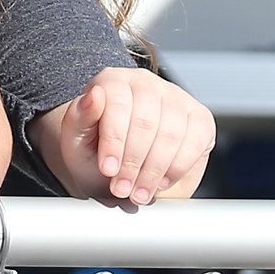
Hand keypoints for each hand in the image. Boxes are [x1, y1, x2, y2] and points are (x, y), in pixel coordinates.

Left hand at [35, 67, 215, 205]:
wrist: (116, 169)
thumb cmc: (93, 152)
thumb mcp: (75, 141)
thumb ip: (78, 118)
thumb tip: (94, 95)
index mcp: (113, 80)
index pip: (117, 102)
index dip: (114, 139)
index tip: (107, 170)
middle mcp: (147, 83)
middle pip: (146, 121)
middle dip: (133, 163)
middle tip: (121, 189)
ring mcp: (176, 98)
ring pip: (171, 133)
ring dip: (154, 170)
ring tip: (138, 193)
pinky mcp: (199, 118)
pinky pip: (196, 141)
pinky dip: (177, 168)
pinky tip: (161, 183)